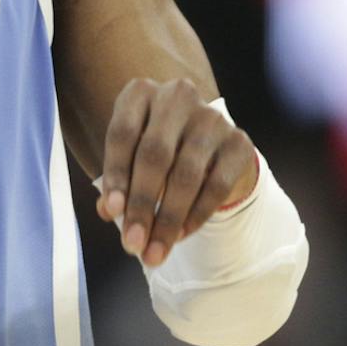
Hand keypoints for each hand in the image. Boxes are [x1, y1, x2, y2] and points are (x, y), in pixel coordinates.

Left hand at [96, 77, 259, 268]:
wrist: (207, 145)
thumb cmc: (155, 152)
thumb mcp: (130, 159)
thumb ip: (117, 183)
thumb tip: (108, 210)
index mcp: (140, 93)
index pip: (123, 134)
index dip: (116, 175)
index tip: (112, 212)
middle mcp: (177, 96)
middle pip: (155, 154)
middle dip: (142, 205)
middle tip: (132, 244)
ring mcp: (212, 117)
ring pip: (186, 174)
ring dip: (168, 219)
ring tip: (154, 252)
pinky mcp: (239, 141)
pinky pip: (216, 185)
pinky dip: (196, 215)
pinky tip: (180, 236)